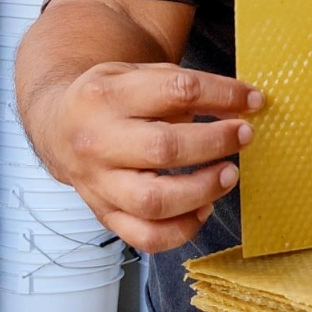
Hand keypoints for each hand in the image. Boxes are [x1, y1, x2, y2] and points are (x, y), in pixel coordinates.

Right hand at [34, 62, 262, 252]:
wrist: (58, 125)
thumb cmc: (114, 99)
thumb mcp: (139, 74)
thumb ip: (184, 86)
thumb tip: (243, 104)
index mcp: (108, 95)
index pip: (177, 92)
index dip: (224, 96)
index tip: (253, 100)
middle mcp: (97, 141)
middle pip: (164, 149)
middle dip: (215, 143)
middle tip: (244, 136)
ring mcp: (98, 183)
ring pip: (154, 201)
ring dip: (203, 190)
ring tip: (229, 174)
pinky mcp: (104, 214)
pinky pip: (146, 237)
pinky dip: (183, 229)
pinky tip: (203, 208)